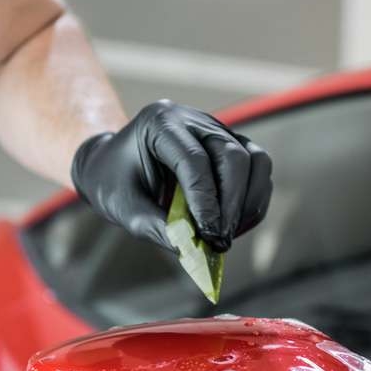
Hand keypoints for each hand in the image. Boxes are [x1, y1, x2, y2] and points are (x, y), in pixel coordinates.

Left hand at [71, 100, 272, 251]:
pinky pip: (257, 171)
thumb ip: (155, 227)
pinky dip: (252, 202)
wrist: (112, 165)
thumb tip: (191, 250)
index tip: (208, 235)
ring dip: (248, 203)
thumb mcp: (123, 207)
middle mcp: (194, 119)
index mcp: (160, 122)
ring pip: (255, 160)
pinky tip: (234, 227)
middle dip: (232, 204)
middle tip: (221, 241)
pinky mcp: (232, 146)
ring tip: (229, 236)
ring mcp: (217, 130)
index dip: (205, 200)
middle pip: (233, 156)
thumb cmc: (113, 181)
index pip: (194, 160)